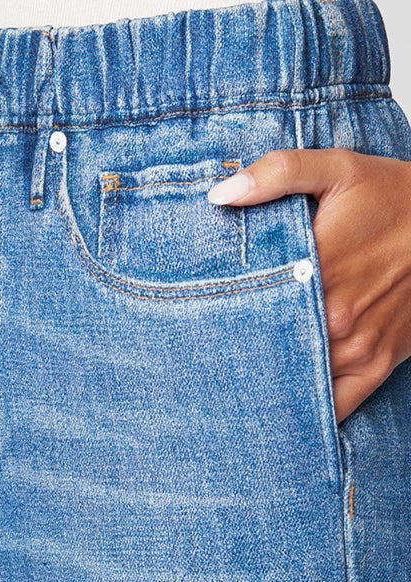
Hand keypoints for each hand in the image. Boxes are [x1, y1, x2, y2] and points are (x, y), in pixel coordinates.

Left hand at [207, 149, 410, 422]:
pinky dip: (309, 412)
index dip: (218, 319)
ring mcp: (358, 348)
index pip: (250, 308)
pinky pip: (336, 407)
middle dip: (236, 357)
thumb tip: (220, 195)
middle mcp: (336, 319)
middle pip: (268, 351)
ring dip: (268, 385)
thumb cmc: (394, 196)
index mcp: (317, 270)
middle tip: (200, 363)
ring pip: (298, 383)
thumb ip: (277, 174)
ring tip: (232, 389)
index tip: (191, 324)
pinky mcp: (377, 366)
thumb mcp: (338, 170)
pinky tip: (281, 412)